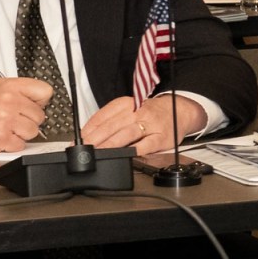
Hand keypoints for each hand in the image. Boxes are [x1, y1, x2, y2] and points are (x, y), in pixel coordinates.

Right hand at [0, 77, 51, 153]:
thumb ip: (21, 90)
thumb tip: (43, 99)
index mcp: (10, 86)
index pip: (45, 91)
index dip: (40, 101)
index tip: (31, 105)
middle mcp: (8, 101)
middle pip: (40, 115)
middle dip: (28, 120)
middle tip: (13, 119)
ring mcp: (5, 120)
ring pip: (33, 131)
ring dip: (22, 133)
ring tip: (7, 128)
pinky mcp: (1, 137)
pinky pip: (22, 144)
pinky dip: (13, 144)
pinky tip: (2, 136)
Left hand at [81, 95, 198, 155]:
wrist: (179, 111)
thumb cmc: (151, 113)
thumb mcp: (130, 108)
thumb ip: (111, 119)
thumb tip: (88, 135)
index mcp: (127, 103)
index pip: (103, 116)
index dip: (88, 129)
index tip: (78, 140)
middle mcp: (139, 112)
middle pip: (113, 126)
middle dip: (95, 139)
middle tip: (84, 149)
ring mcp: (151, 124)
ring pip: (127, 134)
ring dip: (110, 145)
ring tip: (98, 153)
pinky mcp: (161, 137)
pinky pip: (145, 145)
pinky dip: (134, 151)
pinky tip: (124, 155)